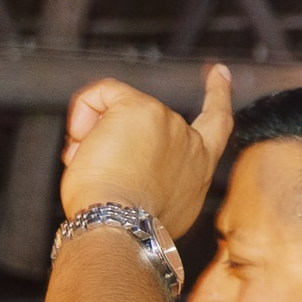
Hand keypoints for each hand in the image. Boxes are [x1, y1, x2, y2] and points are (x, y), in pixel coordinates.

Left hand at [60, 64, 233, 234]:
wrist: (123, 227)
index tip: (219, 73)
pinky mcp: (142, 108)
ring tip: (90, 164)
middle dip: (114, 135)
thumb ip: (155, 180)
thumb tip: (129, 164)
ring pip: (118, 109)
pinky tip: (82, 139)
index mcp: (199, 170)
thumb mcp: (154, 206)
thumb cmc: (130, 225)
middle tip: (92, 161)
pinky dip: (84, 111)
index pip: (216, 125)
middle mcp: (191, 143)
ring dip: (94, 135)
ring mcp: (169, 123)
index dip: (218, 95)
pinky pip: (103, 93)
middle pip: (145, 119)